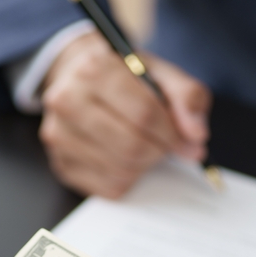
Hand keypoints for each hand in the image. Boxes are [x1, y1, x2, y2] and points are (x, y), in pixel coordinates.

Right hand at [39, 31, 210, 196]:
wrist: (77, 78)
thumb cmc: (122, 76)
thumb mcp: (159, 72)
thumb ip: (187, 97)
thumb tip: (197, 136)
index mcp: (94, 68)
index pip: (144, 113)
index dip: (174, 134)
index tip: (190, 142)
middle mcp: (67, 100)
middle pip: (131, 145)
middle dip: (160, 151)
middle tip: (168, 147)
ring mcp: (58, 135)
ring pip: (120, 170)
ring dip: (145, 166)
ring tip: (147, 148)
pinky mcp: (61, 164)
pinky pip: (108, 188)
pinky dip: (129, 179)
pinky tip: (127, 159)